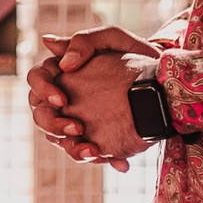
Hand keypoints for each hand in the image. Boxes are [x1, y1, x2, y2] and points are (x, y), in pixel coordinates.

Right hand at [28, 26, 158, 166]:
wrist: (165, 83)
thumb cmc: (136, 55)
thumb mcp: (113, 39)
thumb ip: (84, 41)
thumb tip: (52, 49)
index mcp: (61, 71)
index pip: (36, 78)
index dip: (43, 90)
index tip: (62, 99)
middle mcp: (63, 97)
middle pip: (40, 113)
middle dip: (53, 124)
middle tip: (77, 128)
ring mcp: (77, 119)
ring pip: (58, 139)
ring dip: (72, 147)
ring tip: (94, 151)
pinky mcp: (96, 138)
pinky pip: (89, 153)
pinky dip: (102, 159)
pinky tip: (119, 162)